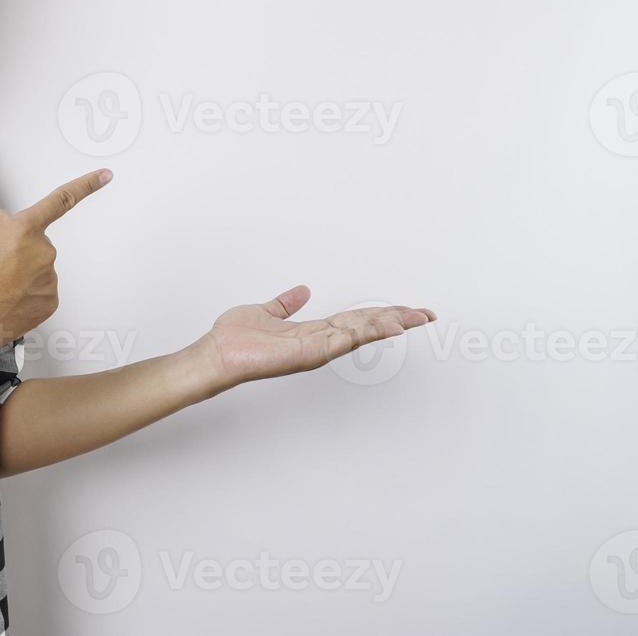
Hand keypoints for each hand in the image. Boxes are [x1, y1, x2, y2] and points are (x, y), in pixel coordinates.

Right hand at [0, 168, 112, 359]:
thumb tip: (12, 225)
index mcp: (22, 229)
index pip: (61, 201)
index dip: (86, 185)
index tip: (105, 176)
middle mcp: (42, 252)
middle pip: (38, 243)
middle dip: (21, 250)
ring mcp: (49, 279)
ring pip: (40, 268)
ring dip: (23, 274)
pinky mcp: (50, 302)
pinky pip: (42, 289)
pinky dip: (27, 293)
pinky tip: (6, 300)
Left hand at [190, 285, 435, 392]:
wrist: (216, 354)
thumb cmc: (235, 339)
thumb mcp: (265, 312)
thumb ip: (285, 304)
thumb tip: (302, 291)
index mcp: (314, 331)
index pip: (356, 320)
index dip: (382, 313)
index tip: (408, 309)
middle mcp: (320, 341)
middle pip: (367, 327)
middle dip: (397, 320)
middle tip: (427, 313)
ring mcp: (317, 348)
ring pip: (361, 332)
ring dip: (389, 323)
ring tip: (415, 316)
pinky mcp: (308, 353)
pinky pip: (343, 340)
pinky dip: (365, 332)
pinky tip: (386, 325)